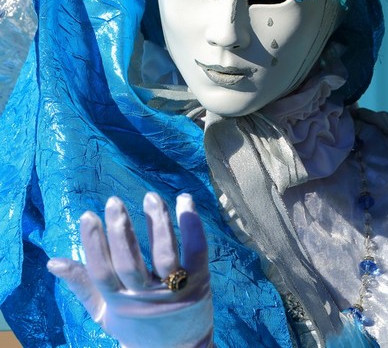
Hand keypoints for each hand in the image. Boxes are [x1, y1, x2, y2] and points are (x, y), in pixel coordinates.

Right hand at [47, 193, 212, 347]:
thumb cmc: (137, 325)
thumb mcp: (106, 311)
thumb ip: (82, 285)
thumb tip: (53, 262)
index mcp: (119, 302)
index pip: (102, 272)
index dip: (93, 244)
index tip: (88, 215)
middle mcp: (145, 297)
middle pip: (130, 263)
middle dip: (121, 232)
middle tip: (114, 202)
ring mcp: (174, 291)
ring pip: (164, 255)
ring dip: (158, 223)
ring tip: (150, 197)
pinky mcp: (199, 283)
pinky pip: (197, 251)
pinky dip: (192, 227)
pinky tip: (185, 201)